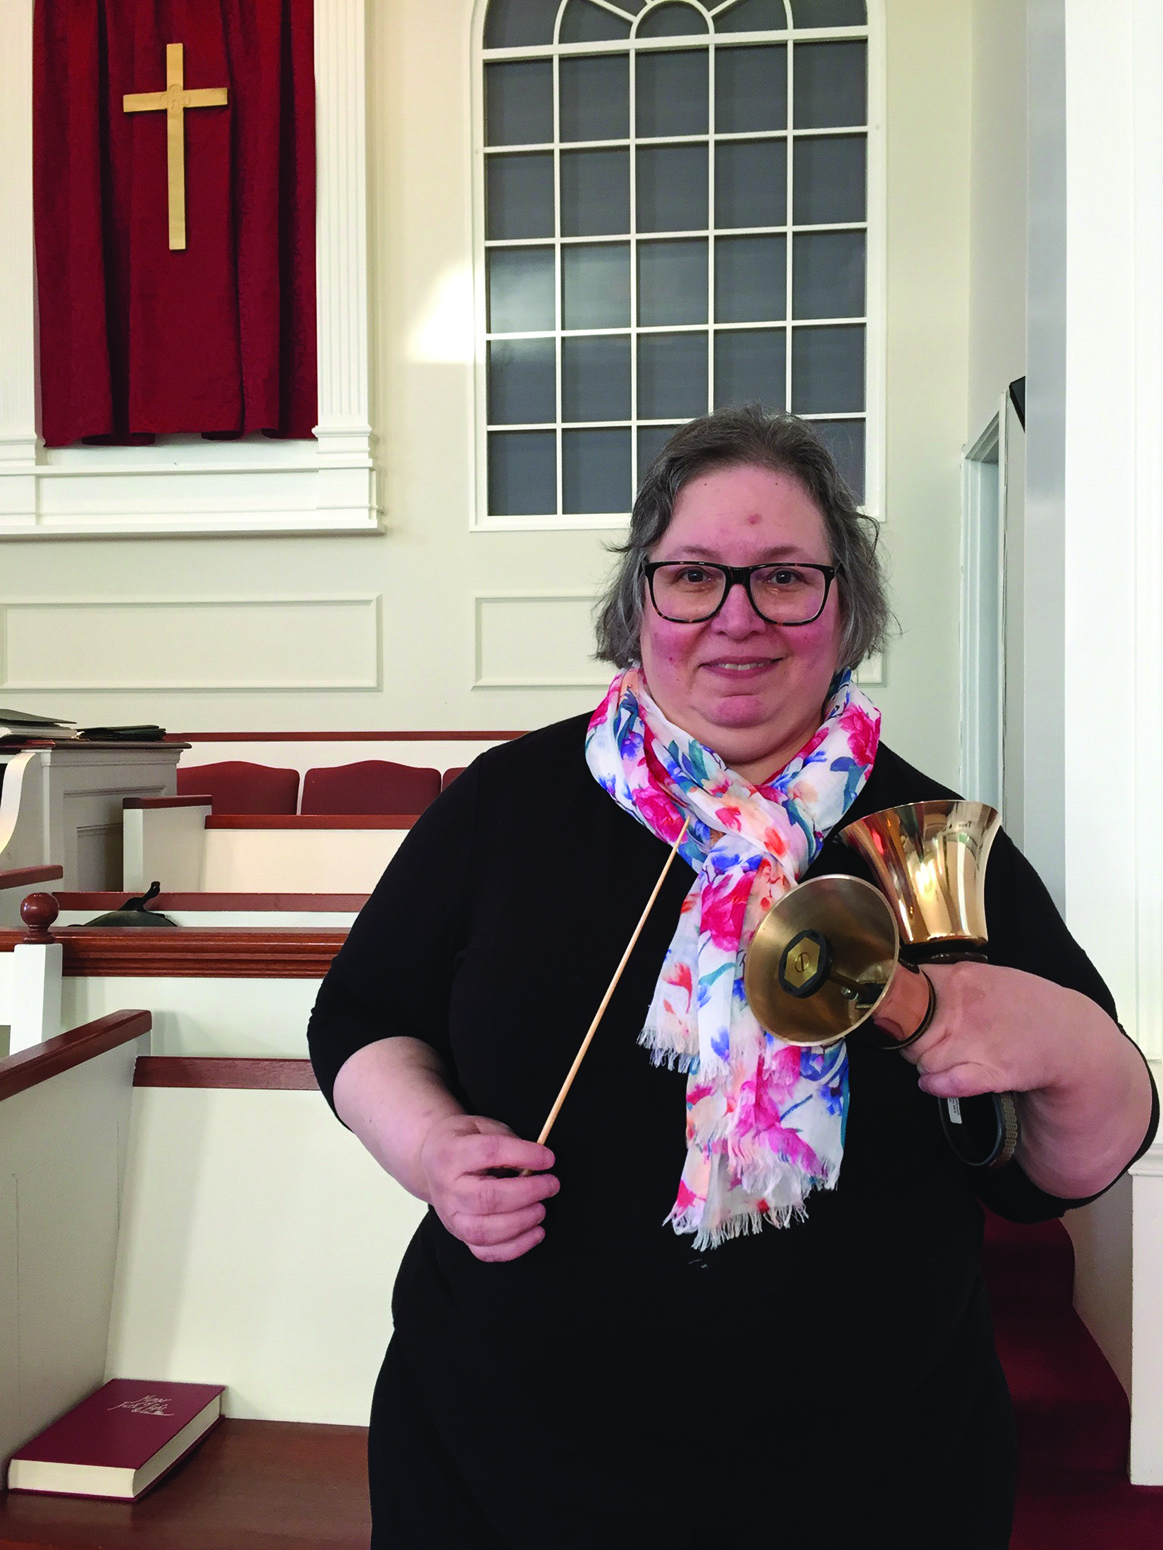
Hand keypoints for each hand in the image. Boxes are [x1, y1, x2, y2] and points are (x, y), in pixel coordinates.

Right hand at [418, 1113, 558, 1262]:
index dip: (524, 1155)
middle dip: (528, 1193)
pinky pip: (486, 1252)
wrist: (430, 1161)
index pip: (490, 1152)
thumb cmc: (463, 1142)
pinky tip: (535, 1232)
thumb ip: (508, 1141)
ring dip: (522, 1222)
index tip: (548, 1159)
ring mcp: (451, 1217)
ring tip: (541, 1209)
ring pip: (485, 1231)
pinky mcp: (459, 1236)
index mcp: (451, 1154)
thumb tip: (538, 1161)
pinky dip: (515, 1247)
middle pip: (487, 1198)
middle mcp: (447, 1189)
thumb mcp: (483, 1127)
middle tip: (551, 1185)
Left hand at [891, 961, 1101, 1099]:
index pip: (902, 991)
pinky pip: (945, 1082)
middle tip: (926, 1043)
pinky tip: (937, 1083)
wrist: (1069, 1034)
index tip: (893, 1015)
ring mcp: (975, 1039)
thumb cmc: (1026, 1004)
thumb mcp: (986, 975)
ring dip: (925, 1065)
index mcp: (959, 978)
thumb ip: (947, 979)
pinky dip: (936, 1085)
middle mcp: (962, 1007)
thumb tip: (907, 982)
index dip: (894, 1007)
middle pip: (907, 1032)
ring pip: (921, 1060)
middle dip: (909, 1042)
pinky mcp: (990, 1071)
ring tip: (944, 1060)